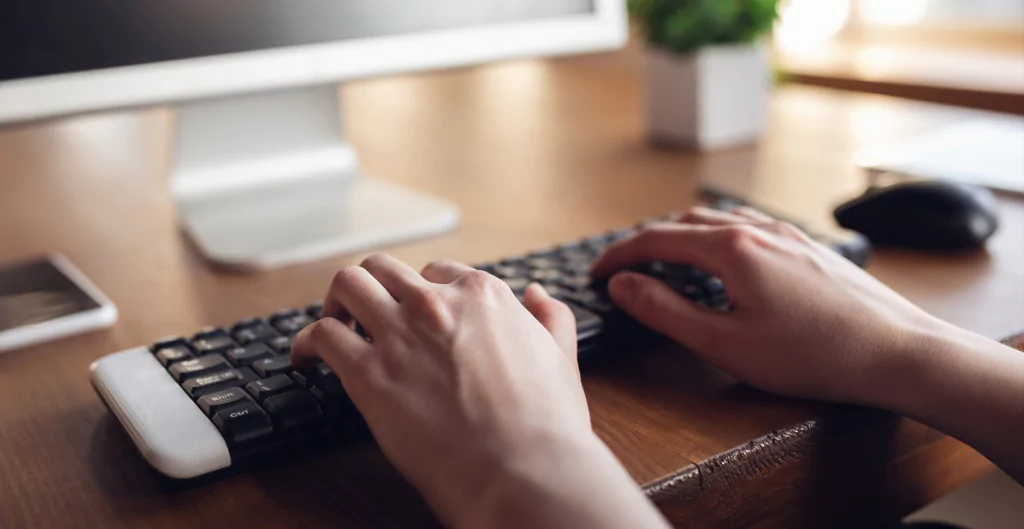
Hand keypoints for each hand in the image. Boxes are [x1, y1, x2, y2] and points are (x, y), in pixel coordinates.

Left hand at [292, 254, 668, 528]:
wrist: (522, 469)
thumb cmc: (545, 424)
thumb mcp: (562, 357)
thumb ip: (550, 317)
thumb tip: (535, 294)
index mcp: (483, 296)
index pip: (437, 272)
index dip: (421, 293)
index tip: (412, 314)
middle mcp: (436, 303)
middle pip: (384, 269)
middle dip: (372, 288)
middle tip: (364, 314)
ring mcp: (399, 333)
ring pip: (347, 285)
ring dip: (336, 303)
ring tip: (334, 326)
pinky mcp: (368, 372)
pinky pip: (321, 337)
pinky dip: (307, 344)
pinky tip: (307, 361)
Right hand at [590, 206, 947, 403]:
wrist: (896, 351)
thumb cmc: (813, 354)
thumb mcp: (725, 343)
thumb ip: (665, 311)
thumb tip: (622, 285)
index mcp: (731, 249)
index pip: (655, 239)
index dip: (618, 256)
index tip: (597, 274)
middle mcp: (757, 230)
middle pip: (684, 223)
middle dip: (647, 243)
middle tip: (625, 271)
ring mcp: (786, 234)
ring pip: (718, 221)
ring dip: (682, 237)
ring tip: (666, 264)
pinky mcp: (807, 247)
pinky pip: (748, 227)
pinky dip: (716, 238)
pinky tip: (724, 262)